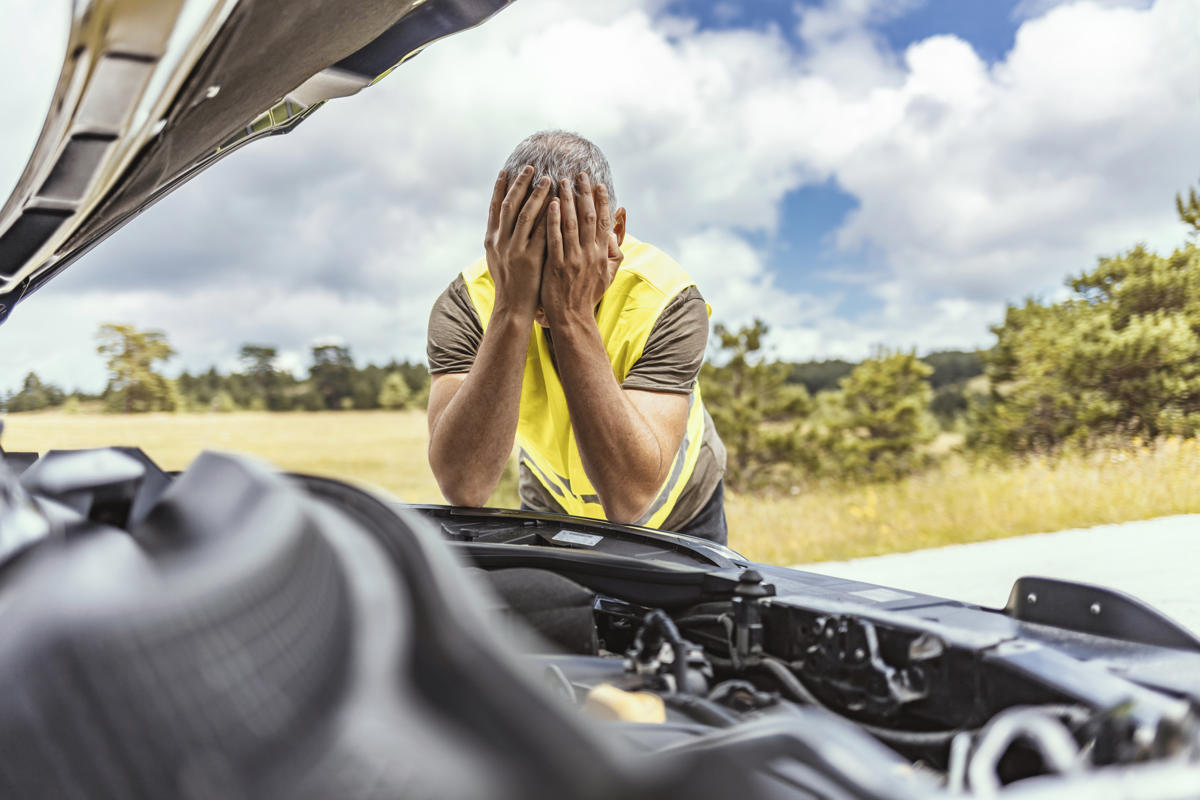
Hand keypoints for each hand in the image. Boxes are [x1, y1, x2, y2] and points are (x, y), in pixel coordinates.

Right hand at [484, 166, 551, 316]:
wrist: (512, 308)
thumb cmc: (510, 284)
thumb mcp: (497, 259)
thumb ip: (500, 239)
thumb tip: (504, 220)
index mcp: (491, 240)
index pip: (494, 207)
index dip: (500, 187)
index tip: (507, 170)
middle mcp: (500, 242)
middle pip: (509, 205)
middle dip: (520, 184)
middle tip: (531, 167)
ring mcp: (514, 250)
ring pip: (525, 215)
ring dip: (536, 195)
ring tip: (548, 179)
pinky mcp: (530, 259)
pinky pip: (542, 233)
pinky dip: (549, 216)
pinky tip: (558, 204)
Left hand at [542, 173, 621, 324]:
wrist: (572, 317)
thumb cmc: (588, 294)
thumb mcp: (608, 274)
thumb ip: (614, 252)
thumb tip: (616, 231)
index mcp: (602, 254)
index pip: (604, 222)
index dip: (601, 201)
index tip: (597, 184)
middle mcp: (590, 254)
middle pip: (588, 217)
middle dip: (584, 194)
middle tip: (578, 174)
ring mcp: (573, 259)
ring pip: (571, 224)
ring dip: (567, 200)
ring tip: (561, 182)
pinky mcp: (557, 266)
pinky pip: (555, 239)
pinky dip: (553, 220)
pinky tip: (549, 204)